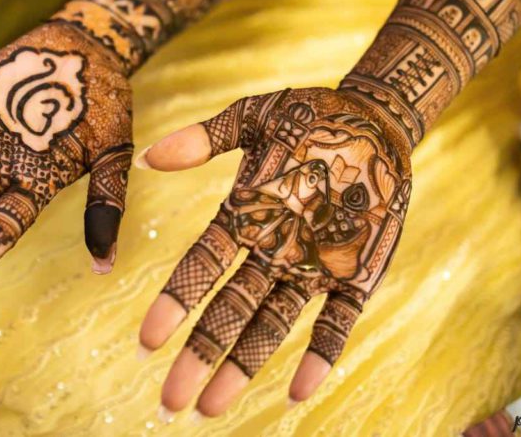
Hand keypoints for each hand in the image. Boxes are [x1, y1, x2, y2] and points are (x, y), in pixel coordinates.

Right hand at [136, 88, 411, 416]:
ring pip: (271, 325)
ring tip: (212, 407)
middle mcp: (271, 249)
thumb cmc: (308, 114)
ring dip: (243, 364)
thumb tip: (146, 156)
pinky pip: (336, 322)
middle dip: (198, 355)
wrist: (374, 119)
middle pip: (227, 310)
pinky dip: (320, 356)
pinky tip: (300, 390)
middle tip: (170, 400)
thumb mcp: (252, 117)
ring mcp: (312, 266)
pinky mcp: (355, 274)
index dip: (174, 303)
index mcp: (243, 215)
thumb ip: (204, 138)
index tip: (146, 341)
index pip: (200, 266)